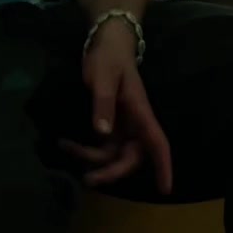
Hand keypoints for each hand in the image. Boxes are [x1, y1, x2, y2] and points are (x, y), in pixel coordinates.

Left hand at [58, 25, 172, 194]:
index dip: (163, 166)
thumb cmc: (109, 58)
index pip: (157, 143)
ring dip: (94, 159)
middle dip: (112, 171)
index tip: (165, 189)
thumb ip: (103, 104)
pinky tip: (66, 143)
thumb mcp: (104, 79)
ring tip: (67, 149)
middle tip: (89, 179)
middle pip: (132, 157)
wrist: (106, 43)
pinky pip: (102, 145)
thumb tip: (102, 134)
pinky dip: (86, 148)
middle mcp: (135, 123)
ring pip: (114, 154)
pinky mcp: (109, 123)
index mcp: (140, 113)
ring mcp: (122, 124)